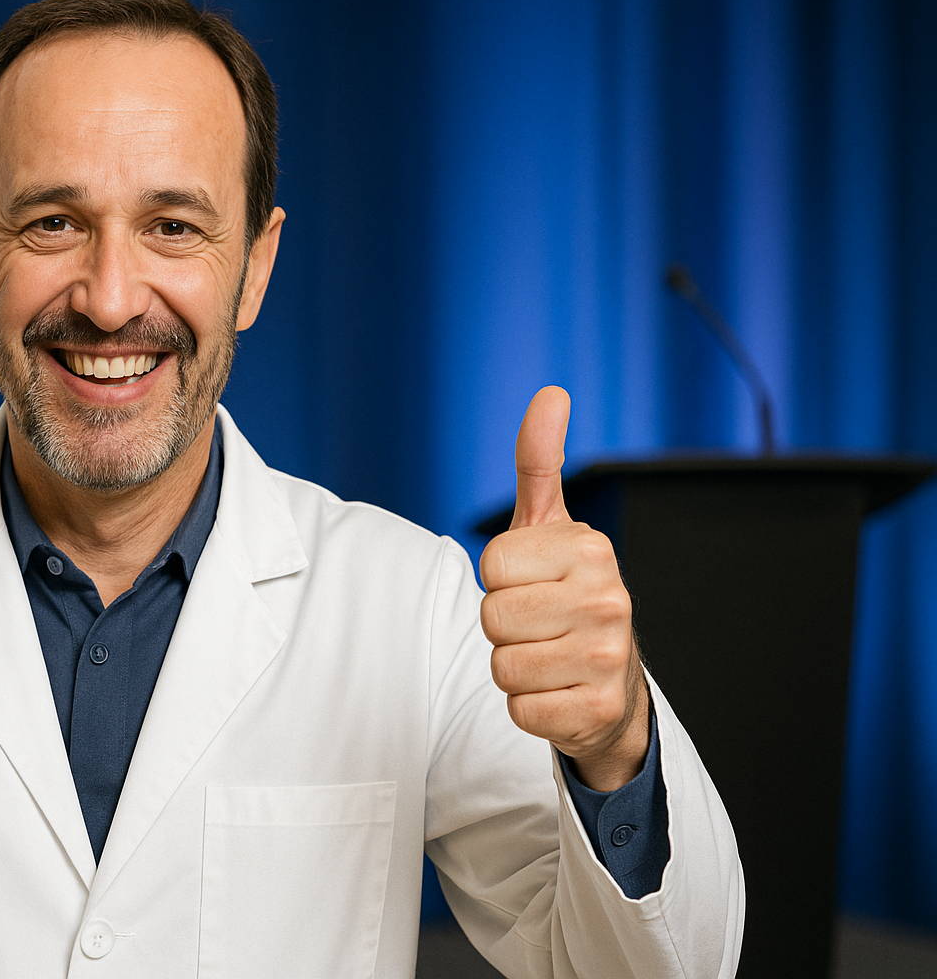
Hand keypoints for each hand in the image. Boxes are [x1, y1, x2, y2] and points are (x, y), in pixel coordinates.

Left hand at [479, 386, 647, 791]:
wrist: (612, 685)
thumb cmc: (567, 596)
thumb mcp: (550, 527)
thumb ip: (539, 462)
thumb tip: (550, 393)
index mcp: (591, 550)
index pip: (492, 567)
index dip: (500, 581)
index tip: (533, 584)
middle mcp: (609, 600)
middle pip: (492, 618)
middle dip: (504, 627)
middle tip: (540, 626)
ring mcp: (608, 658)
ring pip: (502, 666)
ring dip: (514, 667)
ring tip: (548, 657)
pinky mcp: (596, 712)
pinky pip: (519, 710)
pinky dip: (529, 707)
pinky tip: (559, 692)